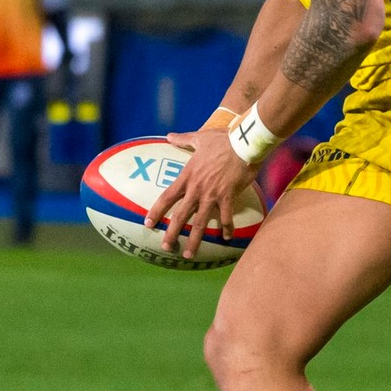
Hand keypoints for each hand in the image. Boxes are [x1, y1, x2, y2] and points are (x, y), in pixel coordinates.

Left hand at [146, 128, 254, 259]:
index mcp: (187, 176)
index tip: (148, 223)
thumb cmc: (222, 139)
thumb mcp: (200, 137)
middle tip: (165, 246)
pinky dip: (226, 229)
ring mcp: (212, 195)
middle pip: (180, 215)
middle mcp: (197, 189)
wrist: (243, 143)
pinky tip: (226, 238)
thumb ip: (183, 139)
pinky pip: (225, 218)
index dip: (156, 211)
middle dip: (171, 232)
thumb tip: (169, 136)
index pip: (167, 197)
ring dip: (194, 240)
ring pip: (200, 222)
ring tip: (188, 254)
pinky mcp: (228, 197)